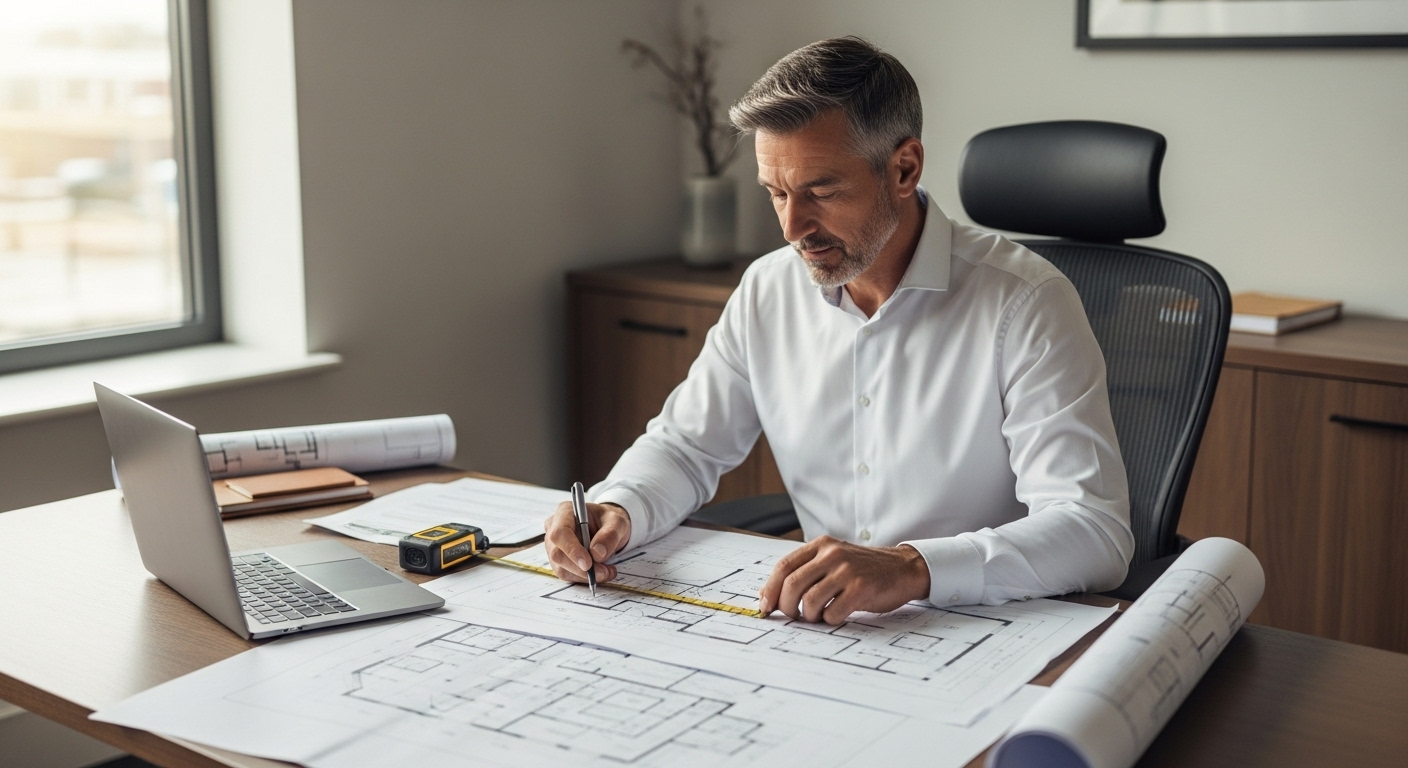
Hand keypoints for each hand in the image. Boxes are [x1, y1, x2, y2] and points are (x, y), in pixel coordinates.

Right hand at [543, 501, 630, 584]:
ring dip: (584, 575)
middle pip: (557, 553)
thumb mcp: (617, 522)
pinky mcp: (559, 561)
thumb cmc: (608, 521)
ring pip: (561, 567)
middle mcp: (554, 528)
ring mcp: (554, 546)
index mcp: (565, 512)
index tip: (587, 563)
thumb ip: (610, 534)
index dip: (572, 550)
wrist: (607, 528)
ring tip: (606, 571)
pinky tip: (599, 572)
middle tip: (603, 571)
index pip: (560, 533)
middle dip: (580, 568)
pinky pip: (567, 574)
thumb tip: (597, 553)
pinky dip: (584, 578)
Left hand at [759, 536, 929, 624]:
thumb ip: (803, 572)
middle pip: (792, 584)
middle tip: (792, 616)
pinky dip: (830, 620)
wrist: (903, 568)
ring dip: (809, 616)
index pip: (784, 566)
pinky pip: (832, 612)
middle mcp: (832, 554)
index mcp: (821, 546)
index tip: (766, 607)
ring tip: (818, 615)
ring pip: (809, 600)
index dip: (770, 589)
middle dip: (786, 606)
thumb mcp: (831, 562)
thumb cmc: (863, 570)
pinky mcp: (861, 588)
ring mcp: (847, 570)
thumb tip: (766, 594)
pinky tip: (837, 614)